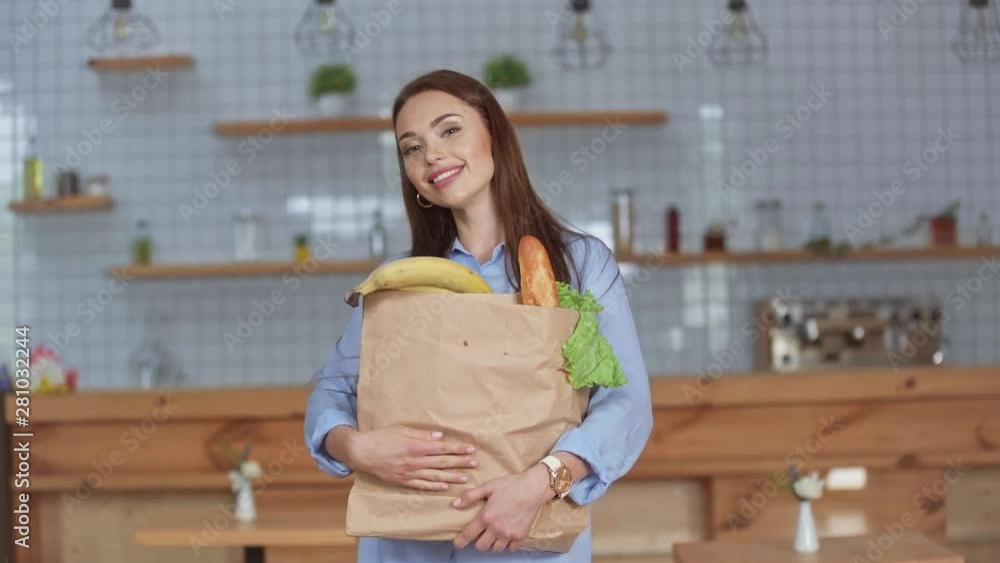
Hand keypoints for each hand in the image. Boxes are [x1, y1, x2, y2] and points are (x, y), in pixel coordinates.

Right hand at [342, 425, 477, 490]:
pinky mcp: (403, 481)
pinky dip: (434, 487)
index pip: (442, 448)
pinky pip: (421, 485)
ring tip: (465, 478)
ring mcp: (409, 473)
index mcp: (416, 446)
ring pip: (435, 477)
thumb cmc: (381, 437)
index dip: (457, 449)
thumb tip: (440, 437)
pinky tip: (444, 488)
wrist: (362, 452)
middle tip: (474, 463)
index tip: (470, 449)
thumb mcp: (402, 430)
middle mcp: (415, 461)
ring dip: (451, 477)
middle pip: (442, 463)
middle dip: (460, 463)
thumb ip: (422, 434)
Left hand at [451, 464, 554, 551]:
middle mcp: (496, 529)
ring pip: (495, 549)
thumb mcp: (488, 486)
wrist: (533, 488)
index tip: (458, 544)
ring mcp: (509, 534)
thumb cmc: (511, 485)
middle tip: (481, 533)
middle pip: (481, 546)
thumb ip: (470, 496)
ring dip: (492, 543)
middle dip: (478, 541)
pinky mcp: (520, 536)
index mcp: (486, 517)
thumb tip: (455, 504)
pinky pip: (510, 548)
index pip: (468, 535)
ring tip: (494, 534)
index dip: (460, 541)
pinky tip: (506, 535)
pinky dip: (507, 544)